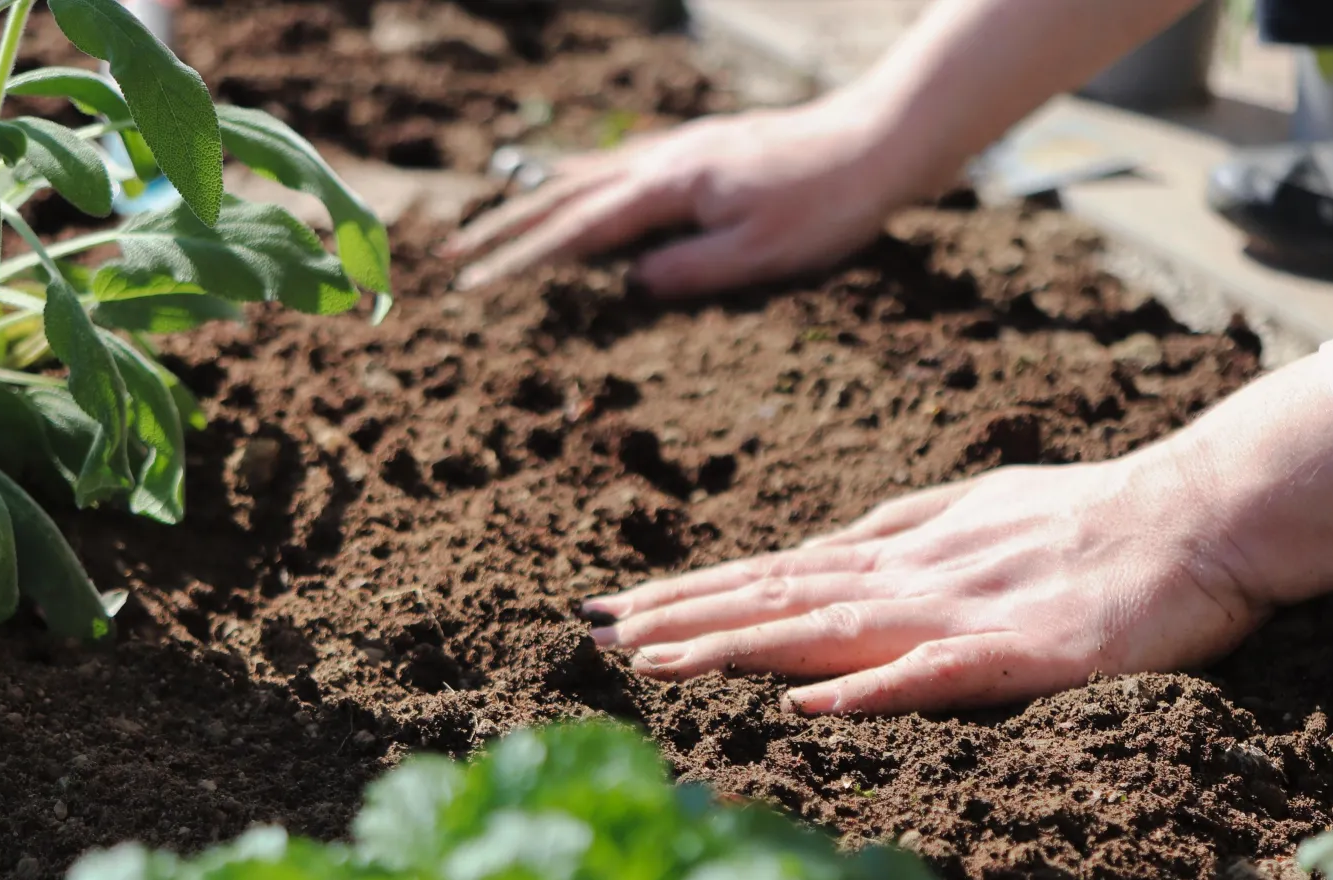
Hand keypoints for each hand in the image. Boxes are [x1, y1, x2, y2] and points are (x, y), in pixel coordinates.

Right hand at [441, 98, 914, 296]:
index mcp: (670, 189)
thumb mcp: (760, 255)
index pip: (576, 231)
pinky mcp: (702, 149)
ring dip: (534, 201)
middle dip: (505, 228)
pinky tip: (577, 186)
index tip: (473, 286)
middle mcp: (665, 160)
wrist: (879, 141)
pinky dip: (582, 179)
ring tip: (493, 222)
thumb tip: (630, 285)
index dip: (521, 261)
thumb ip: (689, 270)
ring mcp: (681, 150)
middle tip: (452, 255)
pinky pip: (621, 163)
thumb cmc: (827, 205)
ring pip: (589, 174)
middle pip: (565, 196)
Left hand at [582, 451, 1268, 715]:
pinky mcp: (1025, 653)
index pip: (774, 575)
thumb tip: (825, 547)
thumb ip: (901, 530)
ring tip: (655, 662)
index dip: (691, 593)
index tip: (613, 609)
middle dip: (681, 617)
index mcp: (904, 552)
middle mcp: (914, 577)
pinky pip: (937, 673)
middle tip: (591, 633)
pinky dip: (869, 688)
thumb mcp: (977, 510)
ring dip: (738, 645)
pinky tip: (807, 703)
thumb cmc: (1093, 515)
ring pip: (830, 629)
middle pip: (778, 598)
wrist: (1203, 512)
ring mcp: (964, 611)